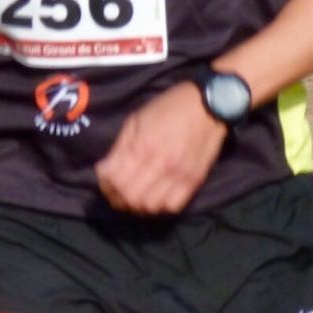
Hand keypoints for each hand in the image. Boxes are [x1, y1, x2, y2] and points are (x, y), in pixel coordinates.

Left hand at [94, 82, 226, 214]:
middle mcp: (160, 164)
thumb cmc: (168, 108)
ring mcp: (179, 175)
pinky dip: (159, 206)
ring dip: (137, 205)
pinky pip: (172, 207)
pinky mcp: (194, 181)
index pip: (116, 179)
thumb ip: (121, 147)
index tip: (105, 178)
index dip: (104, 184)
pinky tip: (155, 196)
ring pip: (150, 206)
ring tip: (134, 196)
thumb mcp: (137, 119)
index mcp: (143, 145)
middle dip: (117, 197)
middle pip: (130, 197)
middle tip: (116, 192)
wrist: (208, 105)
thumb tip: (107, 169)